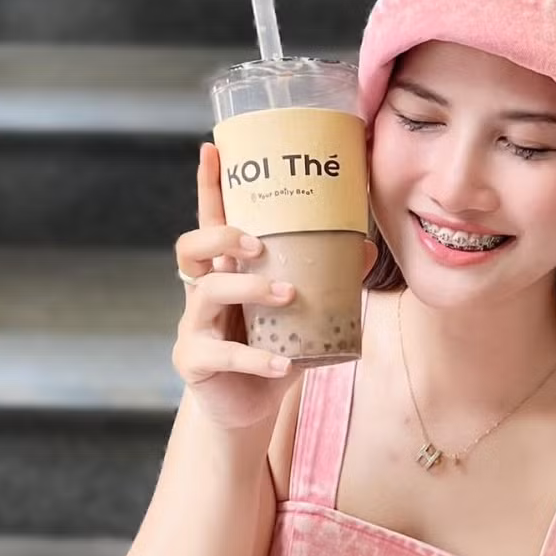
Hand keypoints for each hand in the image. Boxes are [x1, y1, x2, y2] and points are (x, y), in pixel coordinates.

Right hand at [171, 143, 374, 433]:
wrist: (247, 406)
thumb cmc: (271, 348)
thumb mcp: (300, 313)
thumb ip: (326, 282)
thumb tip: (364, 248)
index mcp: (224, 270)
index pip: (210, 220)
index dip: (208, 185)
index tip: (211, 149)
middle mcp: (202, 291)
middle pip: (191, 247)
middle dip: (222, 236)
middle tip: (259, 243)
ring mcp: (194, 326)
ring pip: (206, 293)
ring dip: (249, 288)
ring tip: (287, 295)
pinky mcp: (195, 362)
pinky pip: (221, 354)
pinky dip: (255, 358)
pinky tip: (282, 364)